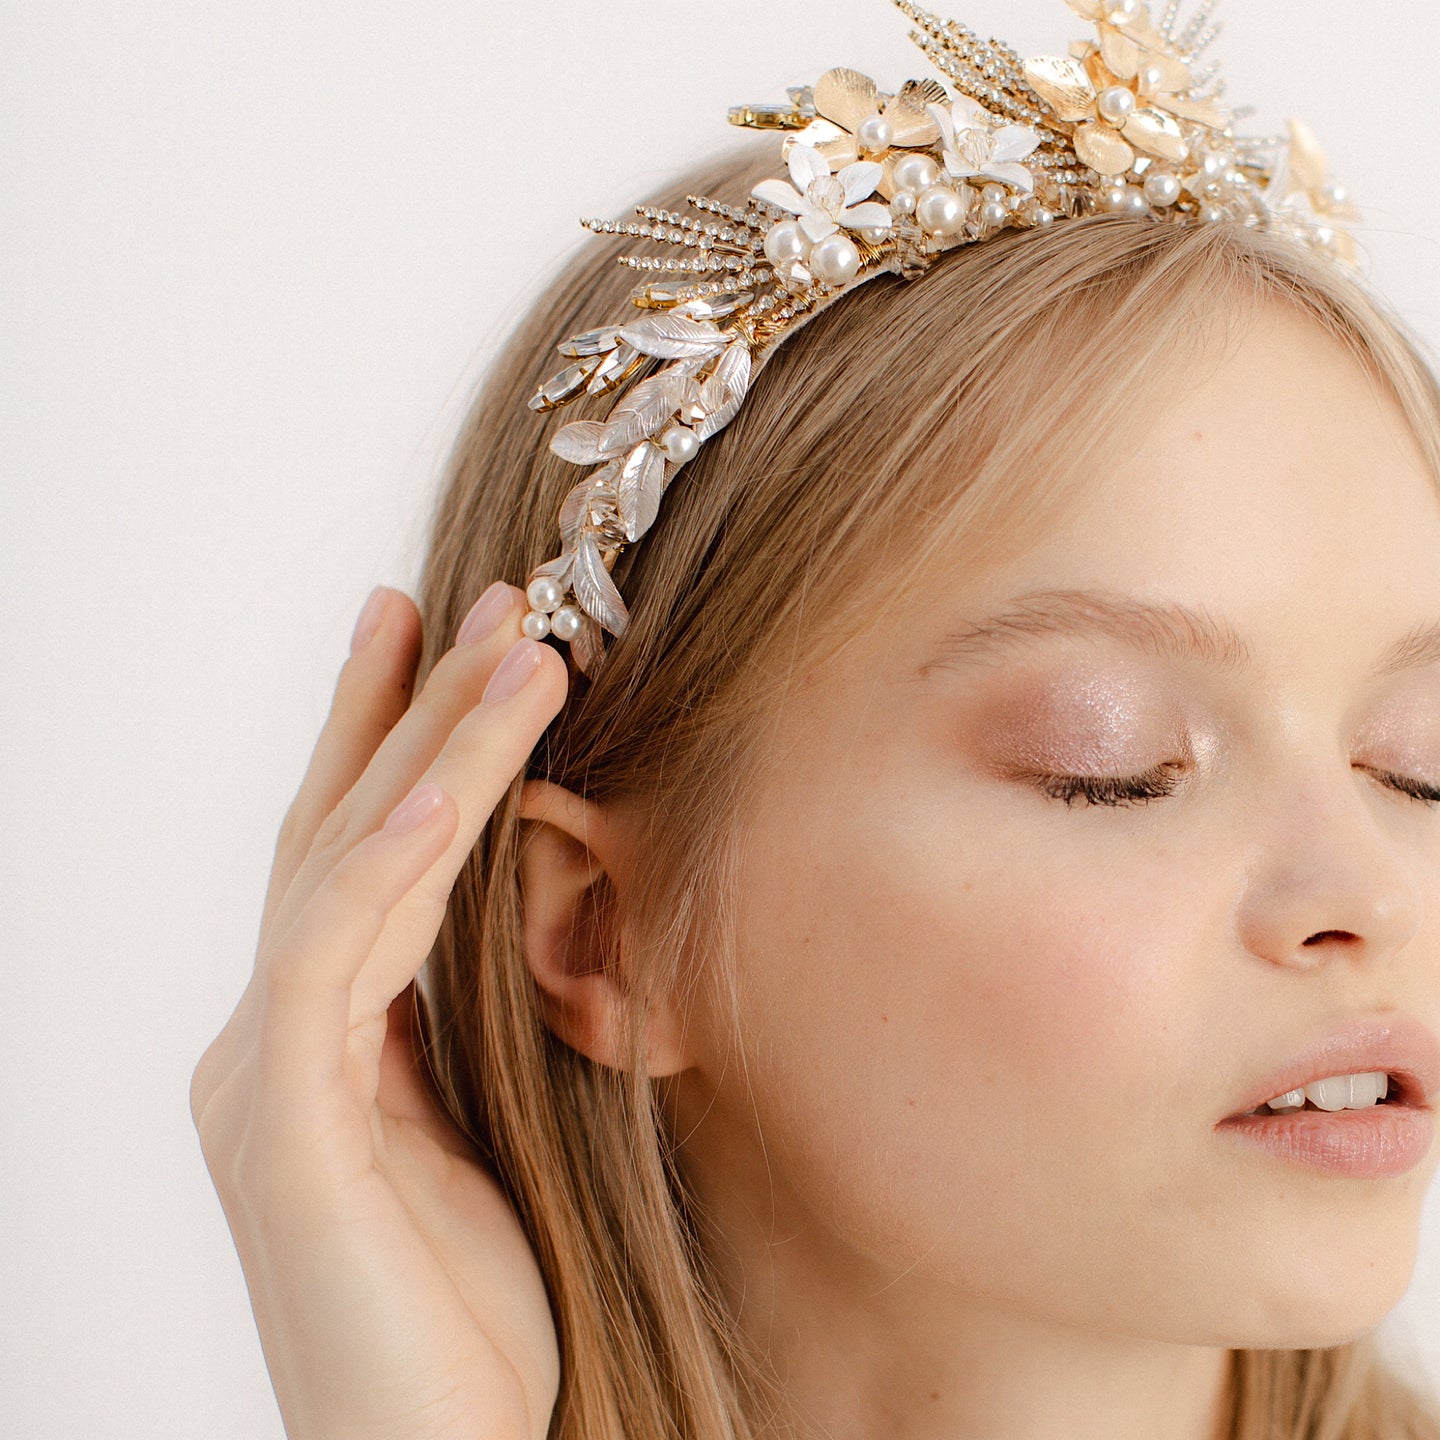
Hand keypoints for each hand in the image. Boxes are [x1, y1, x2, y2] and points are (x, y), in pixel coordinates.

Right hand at [191, 583, 567, 1439]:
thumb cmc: (472, 1319)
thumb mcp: (470, 1132)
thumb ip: (445, 1023)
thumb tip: (488, 910)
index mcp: (320, 1041)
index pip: (357, 854)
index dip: (395, 737)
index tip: (449, 636)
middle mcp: (270, 1043)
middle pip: (343, 833)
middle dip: (413, 706)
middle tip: (489, 597)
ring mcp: (262, 1085)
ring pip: (346, 870)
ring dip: (434, 749)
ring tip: (515, 645)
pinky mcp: (280, 1139)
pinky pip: (331, 967)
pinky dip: (388, 866)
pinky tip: (454, 786)